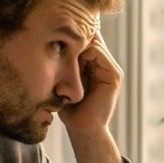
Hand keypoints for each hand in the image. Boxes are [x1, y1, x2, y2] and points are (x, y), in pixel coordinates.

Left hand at [59, 32, 124, 162]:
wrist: (82, 128)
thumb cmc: (69, 108)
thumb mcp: (63, 80)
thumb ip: (63, 62)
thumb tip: (49, 40)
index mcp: (94, 64)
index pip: (85, 39)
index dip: (70, 34)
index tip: (53, 35)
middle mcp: (104, 64)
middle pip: (90, 36)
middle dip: (73, 36)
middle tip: (56, 38)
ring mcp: (111, 69)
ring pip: (93, 42)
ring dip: (76, 46)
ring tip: (62, 55)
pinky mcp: (113, 75)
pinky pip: (98, 52)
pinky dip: (83, 52)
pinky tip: (71, 61)